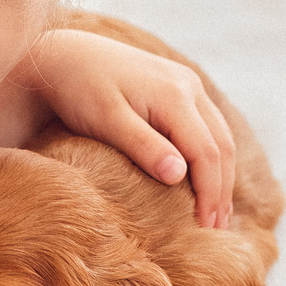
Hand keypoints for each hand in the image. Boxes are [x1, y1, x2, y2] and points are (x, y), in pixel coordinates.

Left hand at [22, 28, 236, 227]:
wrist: (63, 55)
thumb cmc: (78, 89)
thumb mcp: (106, 120)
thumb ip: (143, 146)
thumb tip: (179, 175)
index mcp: (175, 94)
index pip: (207, 153)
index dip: (211, 193)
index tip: (205, 229)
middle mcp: (189, 86)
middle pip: (221, 146)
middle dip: (222, 190)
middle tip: (216, 230)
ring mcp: (186, 84)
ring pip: (219, 136)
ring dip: (221, 175)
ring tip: (215, 213)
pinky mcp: (179, 87)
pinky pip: (206, 127)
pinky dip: (210, 157)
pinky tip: (203, 180)